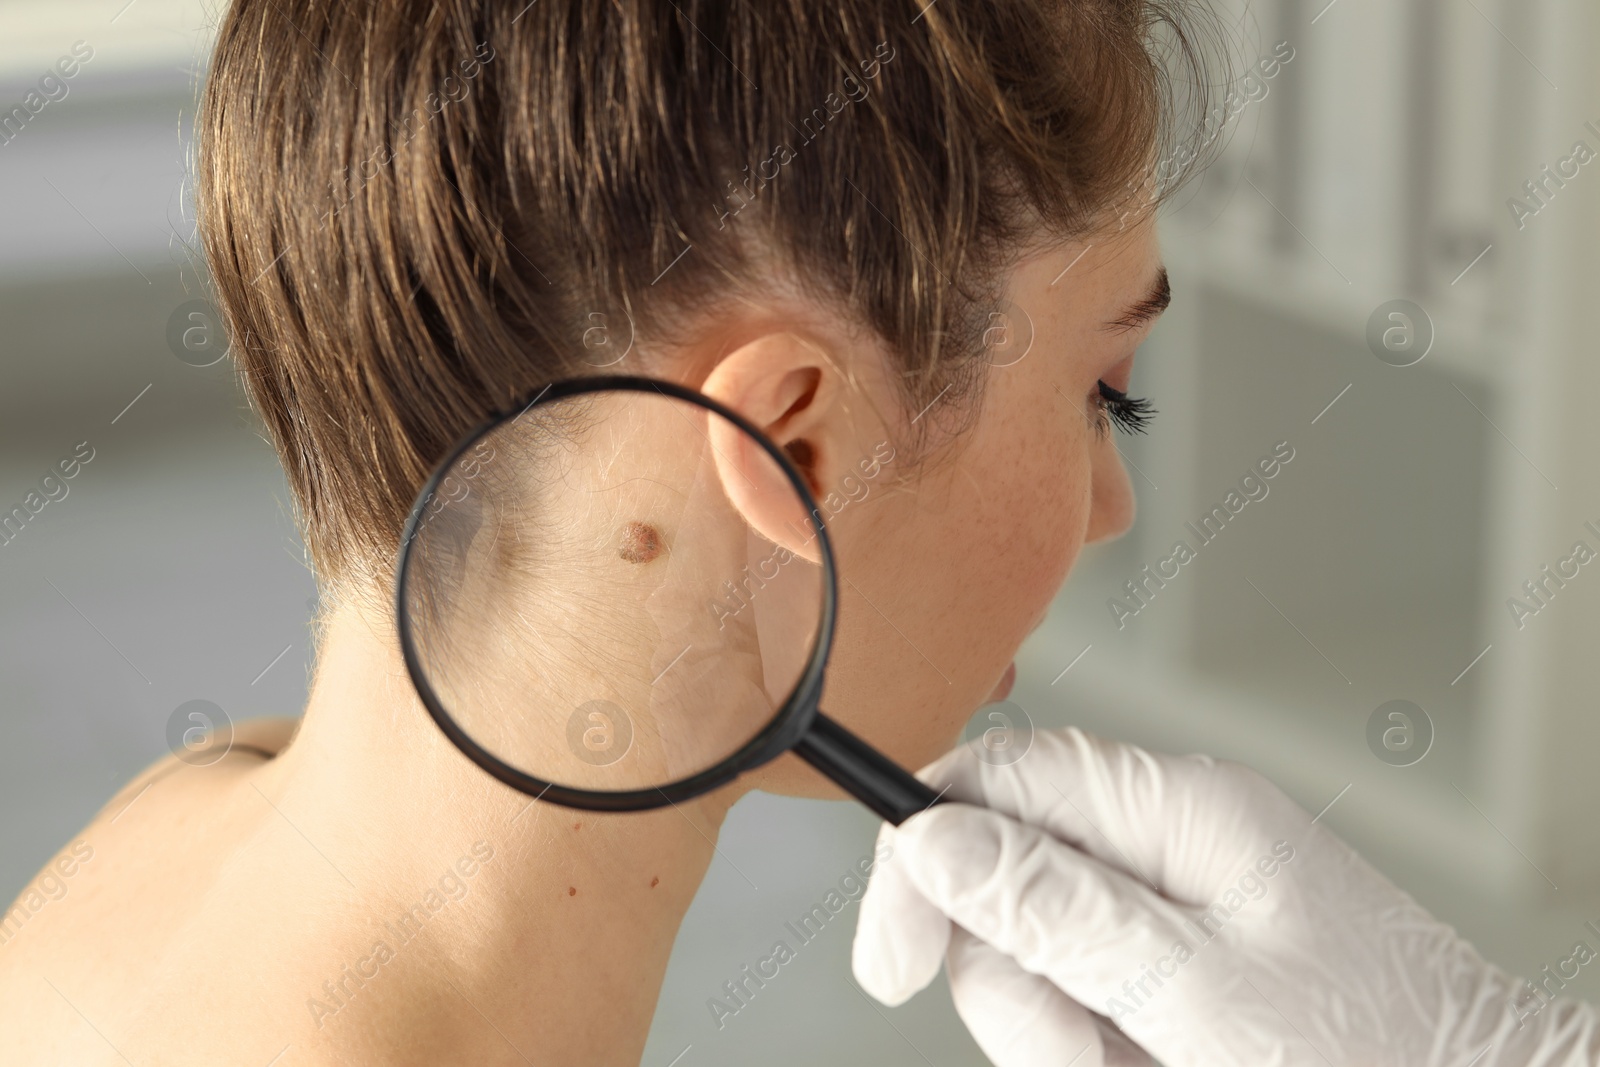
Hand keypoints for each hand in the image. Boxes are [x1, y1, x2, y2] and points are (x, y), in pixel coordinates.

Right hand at [852, 727, 1599, 1065]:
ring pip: (1035, 957)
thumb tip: (931, 838)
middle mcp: (1169, 843)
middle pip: (1003, 882)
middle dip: (1016, 985)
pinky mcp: (1178, 972)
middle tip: (1078, 1054)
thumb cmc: (1376, 1058)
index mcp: (1178, 809)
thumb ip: (1054, 908)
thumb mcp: (1193, 993)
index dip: (919, 859)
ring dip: (1059, 1036)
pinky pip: (1085, 1004)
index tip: (892, 961)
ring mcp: (1174, 911)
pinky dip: (1098, 1053)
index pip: (996, 776)